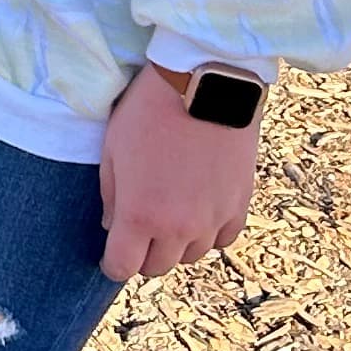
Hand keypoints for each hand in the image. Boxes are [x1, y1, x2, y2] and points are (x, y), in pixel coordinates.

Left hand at [98, 66, 261, 282]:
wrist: (206, 82)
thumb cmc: (150, 111)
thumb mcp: (113, 149)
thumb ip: (110, 196)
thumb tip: (113, 226)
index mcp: (140, 215)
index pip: (122, 267)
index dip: (113, 262)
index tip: (112, 250)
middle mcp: (179, 227)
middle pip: (158, 266)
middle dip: (144, 252)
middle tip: (140, 226)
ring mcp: (213, 218)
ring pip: (191, 255)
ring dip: (177, 242)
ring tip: (171, 211)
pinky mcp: (239, 204)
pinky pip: (223, 238)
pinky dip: (210, 231)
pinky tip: (201, 209)